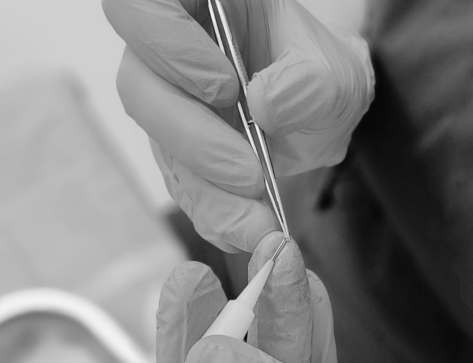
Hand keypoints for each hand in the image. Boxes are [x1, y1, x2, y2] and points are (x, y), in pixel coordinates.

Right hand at [102, 0, 373, 252]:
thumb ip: (307, 82)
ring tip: (256, 218)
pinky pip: (180, 185)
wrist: (317, 105)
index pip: (140, 6)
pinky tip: (246, 229)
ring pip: (158, 145)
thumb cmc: (316, 71)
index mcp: (191, 4)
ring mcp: (164, 105)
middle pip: (140, 87)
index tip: (224, 87)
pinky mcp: (174, 153)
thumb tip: (265, 105)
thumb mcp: (332, 72)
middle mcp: (163, 51)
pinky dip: (214, 213)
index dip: (168, 45)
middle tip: (248, 174)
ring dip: (206, 189)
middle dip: (194, 138)